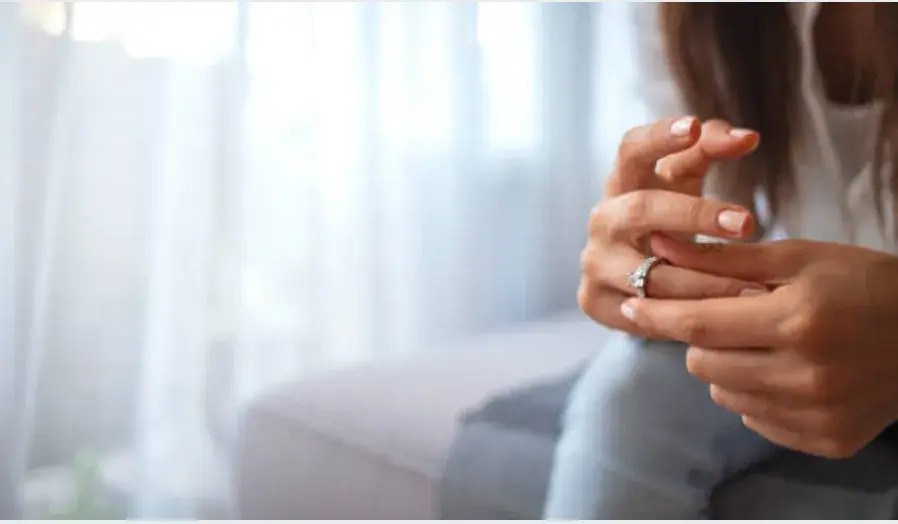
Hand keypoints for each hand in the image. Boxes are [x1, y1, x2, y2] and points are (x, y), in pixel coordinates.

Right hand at [579, 116, 761, 335]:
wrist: (633, 278)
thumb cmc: (667, 219)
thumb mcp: (686, 182)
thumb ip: (712, 151)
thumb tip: (748, 136)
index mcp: (621, 182)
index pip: (631, 148)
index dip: (659, 136)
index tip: (694, 126)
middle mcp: (602, 219)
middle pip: (641, 209)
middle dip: (696, 214)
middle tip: (747, 222)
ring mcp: (594, 262)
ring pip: (649, 272)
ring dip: (704, 280)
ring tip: (753, 285)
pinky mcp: (594, 301)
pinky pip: (646, 313)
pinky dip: (686, 315)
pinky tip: (724, 318)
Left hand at [622, 235, 897, 457]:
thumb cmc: (864, 283)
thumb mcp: (799, 257)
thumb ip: (723, 260)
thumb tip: (658, 247)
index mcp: (798, 320)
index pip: (699, 325)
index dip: (656, 315)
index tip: (629, 305)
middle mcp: (807, 375)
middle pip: (703, 364)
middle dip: (700, 338)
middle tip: (726, 317)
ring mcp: (819, 414)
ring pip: (723, 394)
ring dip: (726, 367)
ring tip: (761, 342)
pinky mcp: (828, 440)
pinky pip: (756, 419)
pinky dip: (756, 395)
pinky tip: (785, 371)